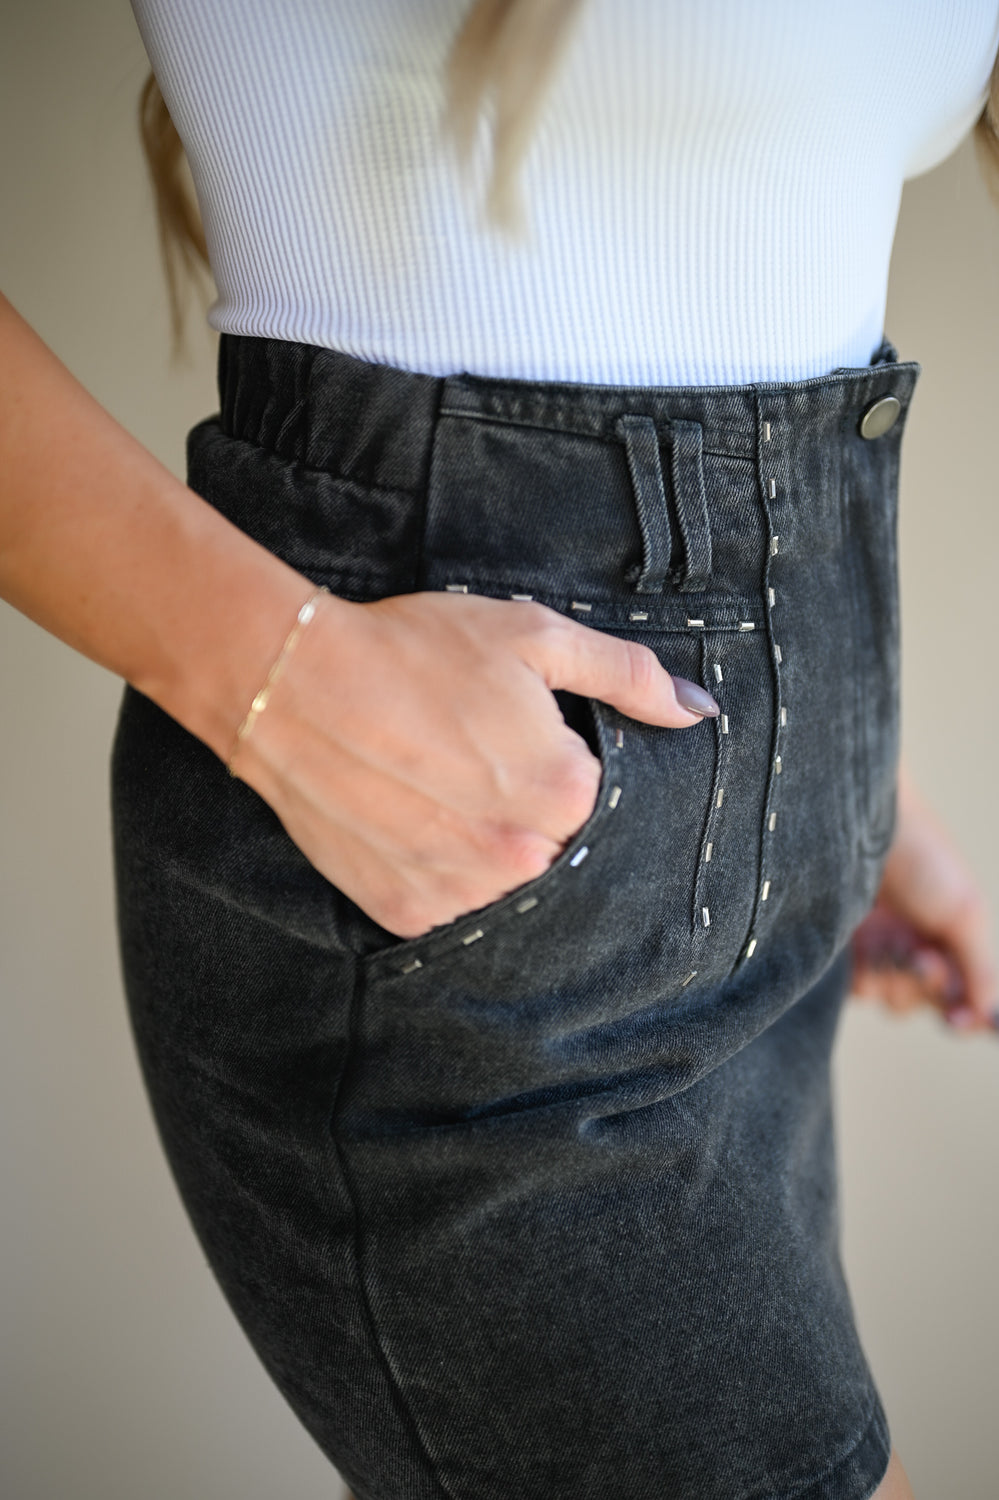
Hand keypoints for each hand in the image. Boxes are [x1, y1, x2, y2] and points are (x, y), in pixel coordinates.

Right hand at [229, 590, 717, 937]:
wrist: (290, 683)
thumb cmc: (413, 650)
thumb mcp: (532, 637)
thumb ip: (626, 675)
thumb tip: (699, 710)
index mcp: (567, 792)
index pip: (594, 794)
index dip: (554, 757)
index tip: (511, 732)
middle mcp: (522, 858)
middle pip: (552, 843)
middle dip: (523, 804)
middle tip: (465, 755)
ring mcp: (461, 893)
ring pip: (502, 878)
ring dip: (482, 842)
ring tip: (431, 784)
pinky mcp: (406, 913)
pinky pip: (447, 901)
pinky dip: (436, 867)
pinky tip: (405, 816)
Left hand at [851, 763, 997, 1035]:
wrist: (857, 822)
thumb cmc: (921, 855)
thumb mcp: (964, 909)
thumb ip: (979, 966)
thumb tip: (989, 1015)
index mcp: (949, 937)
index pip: (960, 995)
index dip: (964, 1016)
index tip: (958, 1020)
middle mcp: (913, 945)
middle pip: (923, 1001)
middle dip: (925, 985)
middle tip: (921, 955)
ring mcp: (875, 947)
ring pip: (888, 999)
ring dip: (892, 979)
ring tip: (887, 939)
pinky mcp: (838, 947)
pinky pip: (853, 989)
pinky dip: (861, 977)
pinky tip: (862, 945)